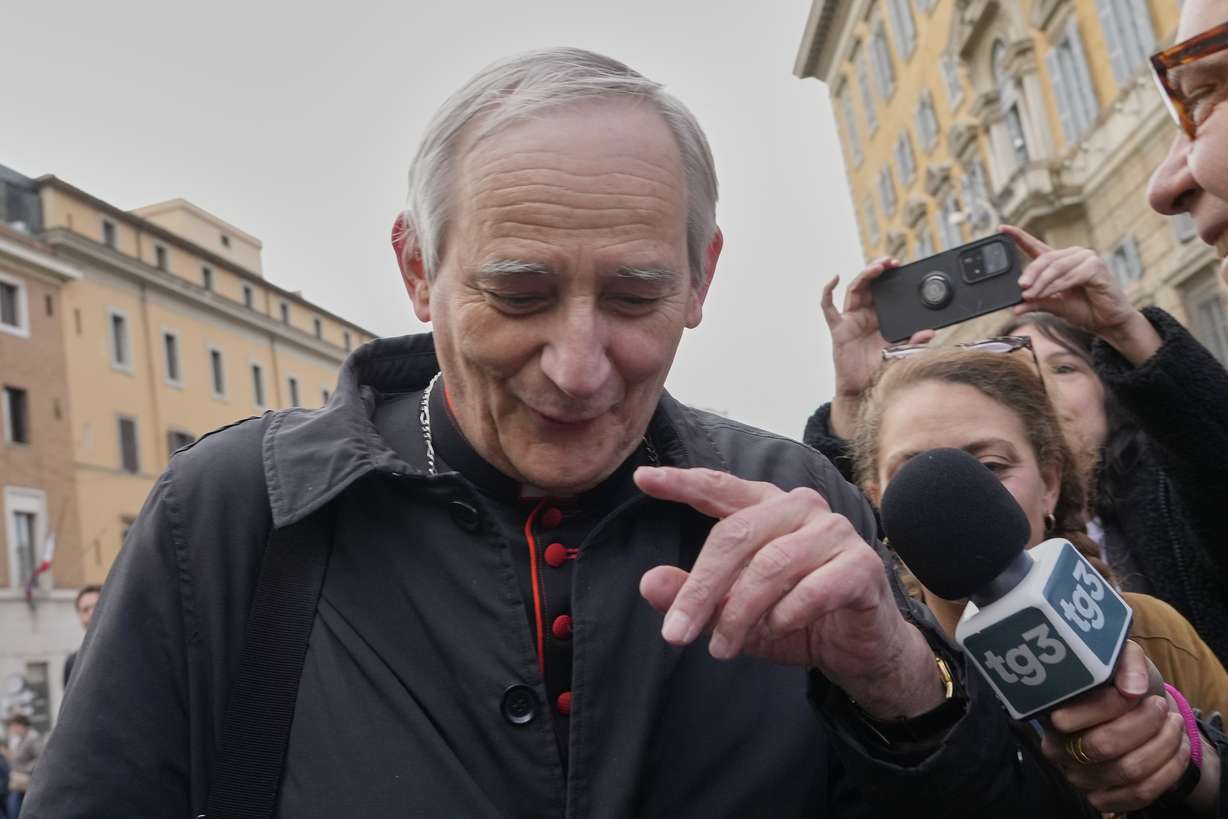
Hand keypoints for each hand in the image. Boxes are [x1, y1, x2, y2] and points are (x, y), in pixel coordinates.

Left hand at [635, 466, 944, 718]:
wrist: (859, 652)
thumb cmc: (793, 619)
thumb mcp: (732, 612)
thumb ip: (693, 594)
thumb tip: (648, 582)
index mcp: (767, 507)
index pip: (719, 487)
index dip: (682, 482)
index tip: (642, 478)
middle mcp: (801, 509)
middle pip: (736, 534)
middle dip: (701, 587)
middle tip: (676, 633)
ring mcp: (834, 533)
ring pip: (771, 564)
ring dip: (740, 612)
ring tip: (722, 648)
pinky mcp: (861, 566)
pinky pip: (815, 587)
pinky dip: (787, 613)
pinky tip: (777, 629)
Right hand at [821, 258, 934, 438]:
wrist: (864, 388)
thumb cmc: (879, 370)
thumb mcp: (901, 352)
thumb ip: (914, 341)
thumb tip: (930, 332)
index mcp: (878, 318)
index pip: (882, 290)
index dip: (889, 277)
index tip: (901, 267)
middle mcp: (863, 315)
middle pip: (868, 284)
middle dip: (878, 270)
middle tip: (891, 262)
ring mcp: (849, 320)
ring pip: (853, 290)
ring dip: (864, 275)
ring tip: (878, 268)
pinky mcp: (838, 329)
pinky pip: (828, 307)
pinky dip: (827, 292)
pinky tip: (833, 279)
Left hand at [1002, 225, 1160, 364]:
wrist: (1107, 321)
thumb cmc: (1084, 310)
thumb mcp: (1054, 306)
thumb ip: (1036, 303)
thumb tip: (1015, 307)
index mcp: (1060, 261)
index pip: (1036, 246)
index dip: (1019, 236)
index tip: (1001, 228)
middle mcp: (1073, 255)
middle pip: (1045, 259)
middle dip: (1030, 274)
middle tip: (1019, 288)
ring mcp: (1086, 258)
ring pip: (1055, 268)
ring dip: (1041, 283)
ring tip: (1029, 295)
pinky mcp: (1096, 267)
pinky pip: (1070, 275)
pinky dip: (1057, 286)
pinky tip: (1048, 293)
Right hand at [1042, 641, 1191, 813]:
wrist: (1134, 712)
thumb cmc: (1121, 681)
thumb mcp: (1121, 656)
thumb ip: (1126, 661)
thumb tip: (1132, 688)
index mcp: (1048, 712)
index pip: (1072, 717)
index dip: (1112, 705)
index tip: (1138, 691)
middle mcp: (1056, 748)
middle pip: (1103, 746)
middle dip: (1144, 725)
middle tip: (1161, 706)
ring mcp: (1077, 776)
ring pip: (1128, 771)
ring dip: (1163, 746)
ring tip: (1174, 724)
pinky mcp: (1100, 797)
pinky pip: (1140, 793)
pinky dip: (1168, 770)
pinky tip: (1176, 749)